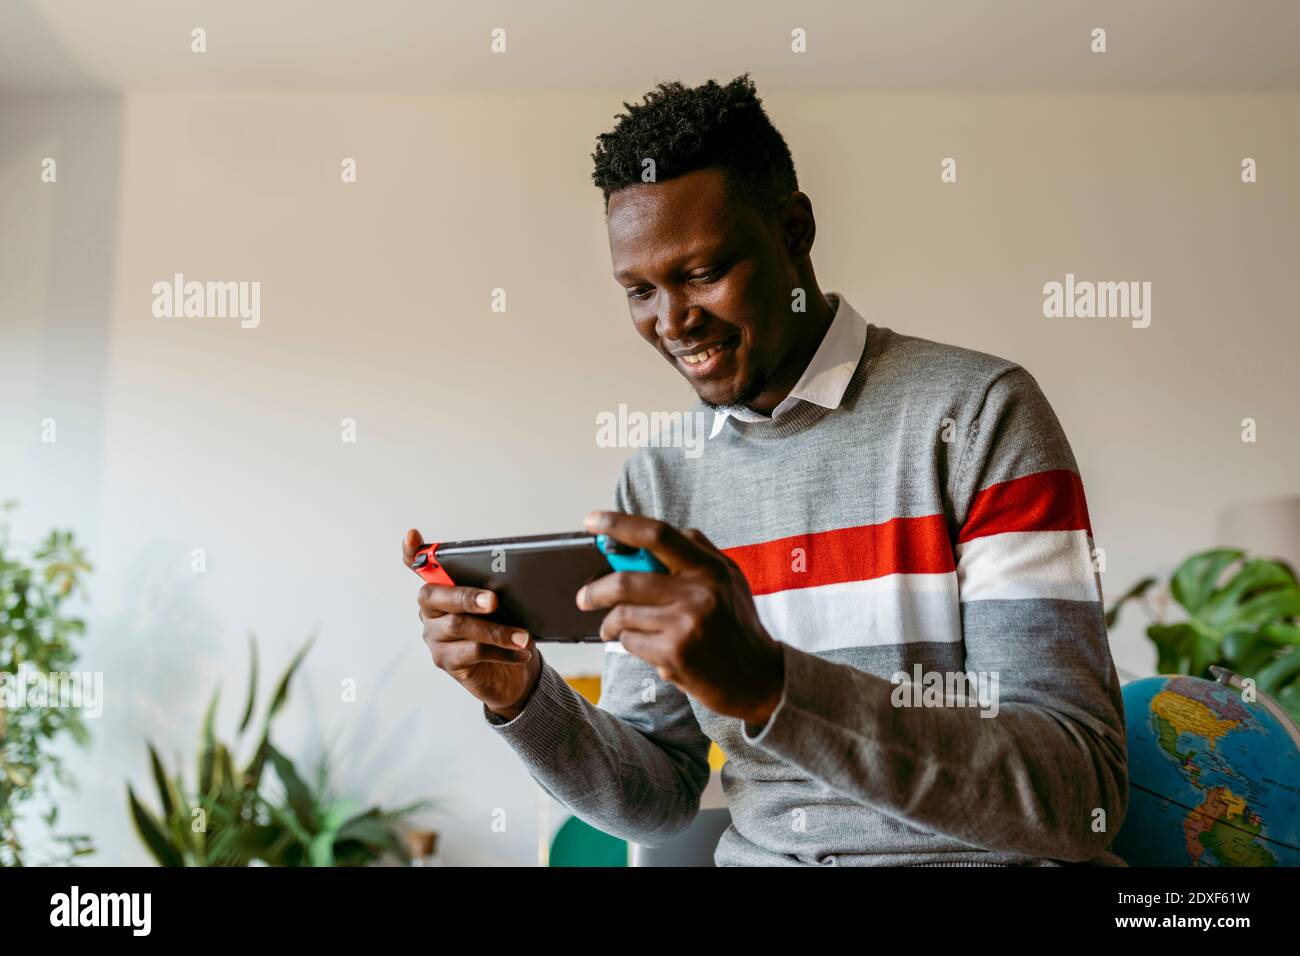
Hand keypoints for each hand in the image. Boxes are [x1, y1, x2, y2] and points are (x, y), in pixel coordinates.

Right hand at [404, 529, 542, 719]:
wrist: (512, 675)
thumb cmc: (505, 631)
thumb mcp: (504, 608)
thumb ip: (497, 590)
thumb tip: (514, 580)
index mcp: (442, 590)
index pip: (419, 567)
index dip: (413, 552)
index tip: (412, 536)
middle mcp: (431, 612)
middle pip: (438, 597)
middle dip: (467, 597)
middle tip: (494, 601)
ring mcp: (435, 637)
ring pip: (459, 626)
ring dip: (496, 631)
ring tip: (522, 636)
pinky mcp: (445, 661)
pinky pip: (472, 652)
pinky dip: (500, 652)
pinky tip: (520, 652)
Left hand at [576, 512, 783, 726]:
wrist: (759, 679)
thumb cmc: (738, 625)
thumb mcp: (729, 579)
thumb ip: (696, 552)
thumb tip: (647, 536)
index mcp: (710, 568)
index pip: (658, 535)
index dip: (619, 524)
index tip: (591, 520)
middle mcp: (699, 593)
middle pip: (626, 581)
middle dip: (595, 590)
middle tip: (584, 596)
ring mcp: (686, 626)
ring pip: (623, 615)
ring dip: (612, 623)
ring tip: (617, 628)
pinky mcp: (675, 656)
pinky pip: (630, 643)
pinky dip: (629, 644)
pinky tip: (648, 648)